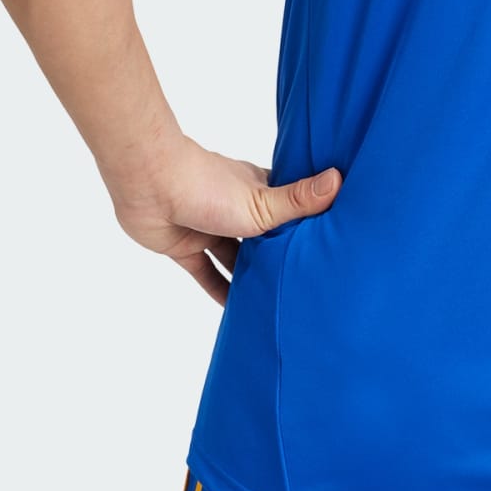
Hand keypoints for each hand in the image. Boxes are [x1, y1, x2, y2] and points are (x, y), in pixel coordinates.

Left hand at [108, 137, 342, 303]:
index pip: (288, 206)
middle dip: (280, 255)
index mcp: (258, 190)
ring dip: (251, 276)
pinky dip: (220, 291)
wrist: (149, 185)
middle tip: (305, 281)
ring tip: (277, 301)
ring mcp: (210, 228)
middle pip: (263, 236)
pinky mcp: (186, 247)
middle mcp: (236, 208)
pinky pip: (207, 273)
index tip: (329, 241)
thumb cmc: (208, 186)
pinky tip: (235, 311)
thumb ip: (298, 200)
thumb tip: (340, 180)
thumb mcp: (262, 200)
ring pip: (236, 257)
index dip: (307, 223)